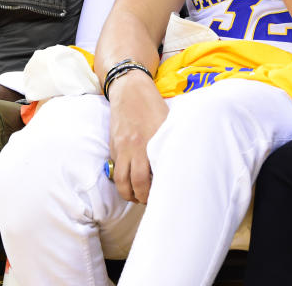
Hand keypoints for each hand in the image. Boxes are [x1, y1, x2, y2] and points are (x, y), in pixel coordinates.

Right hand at [108, 72, 168, 203]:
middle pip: (136, 183)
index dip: (157, 190)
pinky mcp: (113, 146)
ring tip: (136, 195)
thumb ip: (169, 143)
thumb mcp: (168, 122)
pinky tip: (130, 180)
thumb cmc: (153, 106)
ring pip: (121, 180)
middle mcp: (136, 147)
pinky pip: (115, 168)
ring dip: (128, 193)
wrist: (130, 90)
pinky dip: (121, 178)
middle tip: (148, 200)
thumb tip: (178, 164)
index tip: (163, 194)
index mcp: (153, 142)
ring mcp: (121, 148)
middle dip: (142, 197)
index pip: (155, 175)